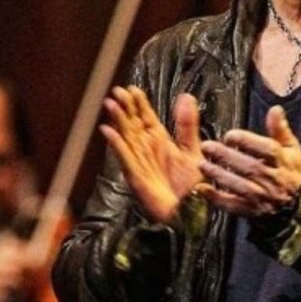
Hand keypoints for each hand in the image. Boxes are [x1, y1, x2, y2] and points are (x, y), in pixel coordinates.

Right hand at [100, 87, 203, 223]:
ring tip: (110, 104)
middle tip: (117, 91)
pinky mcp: (136, 177)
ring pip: (126, 137)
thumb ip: (187, 125)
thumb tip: (186, 97)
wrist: (191, 213)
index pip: (147, 118)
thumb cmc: (191, 186)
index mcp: (161, 142)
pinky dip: (117, 145)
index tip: (132, 89)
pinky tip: (108, 131)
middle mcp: (148, 150)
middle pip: (133, 125)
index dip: (139, 104)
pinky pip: (125, 158)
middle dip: (125, 108)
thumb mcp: (193, 151)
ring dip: (118, 121)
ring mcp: (140, 162)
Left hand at [198, 105, 300, 217]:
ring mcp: (265, 199)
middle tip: (207, 146)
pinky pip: (233, 206)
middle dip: (227, 156)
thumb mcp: (291, 150)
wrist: (295, 207)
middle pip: (252, 168)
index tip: (230, 135)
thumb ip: (280, 130)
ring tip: (202, 164)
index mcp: (286, 164)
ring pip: (241, 186)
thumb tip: (275, 109)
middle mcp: (277, 182)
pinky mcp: (253, 212)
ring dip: (220, 175)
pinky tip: (202, 189)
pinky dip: (216, 198)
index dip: (249, 141)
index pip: (269, 151)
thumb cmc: (290, 173)